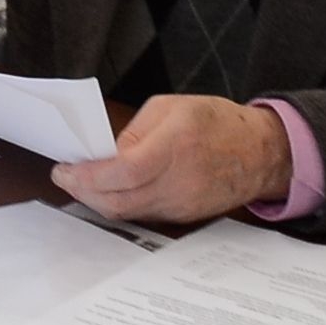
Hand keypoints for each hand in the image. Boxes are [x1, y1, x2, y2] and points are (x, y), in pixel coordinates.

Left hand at [51, 95, 293, 225]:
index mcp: (176, 144)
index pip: (124, 171)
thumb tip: (104, 156)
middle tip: (64, 177)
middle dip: (83, 191)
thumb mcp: (172, 107)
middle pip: (119, 200)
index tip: (64, 169)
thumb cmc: (218, 122)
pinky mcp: (184, 216)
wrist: (261, 153)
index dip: (88, 175)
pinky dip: (120, 204)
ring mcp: (182, 204)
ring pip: (127, 213)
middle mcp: (179, 180)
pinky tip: (108, 191)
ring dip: (98, 200)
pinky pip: (143, 214)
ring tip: (80, 182)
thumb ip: (134, 132)